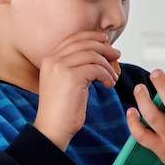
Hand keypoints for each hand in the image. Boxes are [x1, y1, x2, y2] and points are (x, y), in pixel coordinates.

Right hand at [34, 31, 120, 150]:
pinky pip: (96, 69)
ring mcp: (61, 67)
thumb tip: (97, 54)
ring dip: (107, 65)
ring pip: (92, 55)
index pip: (72, 38)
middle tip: (116, 55)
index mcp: (49, 58)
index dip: (91, 36)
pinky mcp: (72, 77)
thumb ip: (73, 66)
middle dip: (103, 47)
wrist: (52, 127)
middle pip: (84, 43)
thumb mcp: (63, 81)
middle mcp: (53, 59)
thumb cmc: (61, 108)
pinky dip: (106, 75)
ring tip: (112, 77)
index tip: (104, 40)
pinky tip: (108, 84)